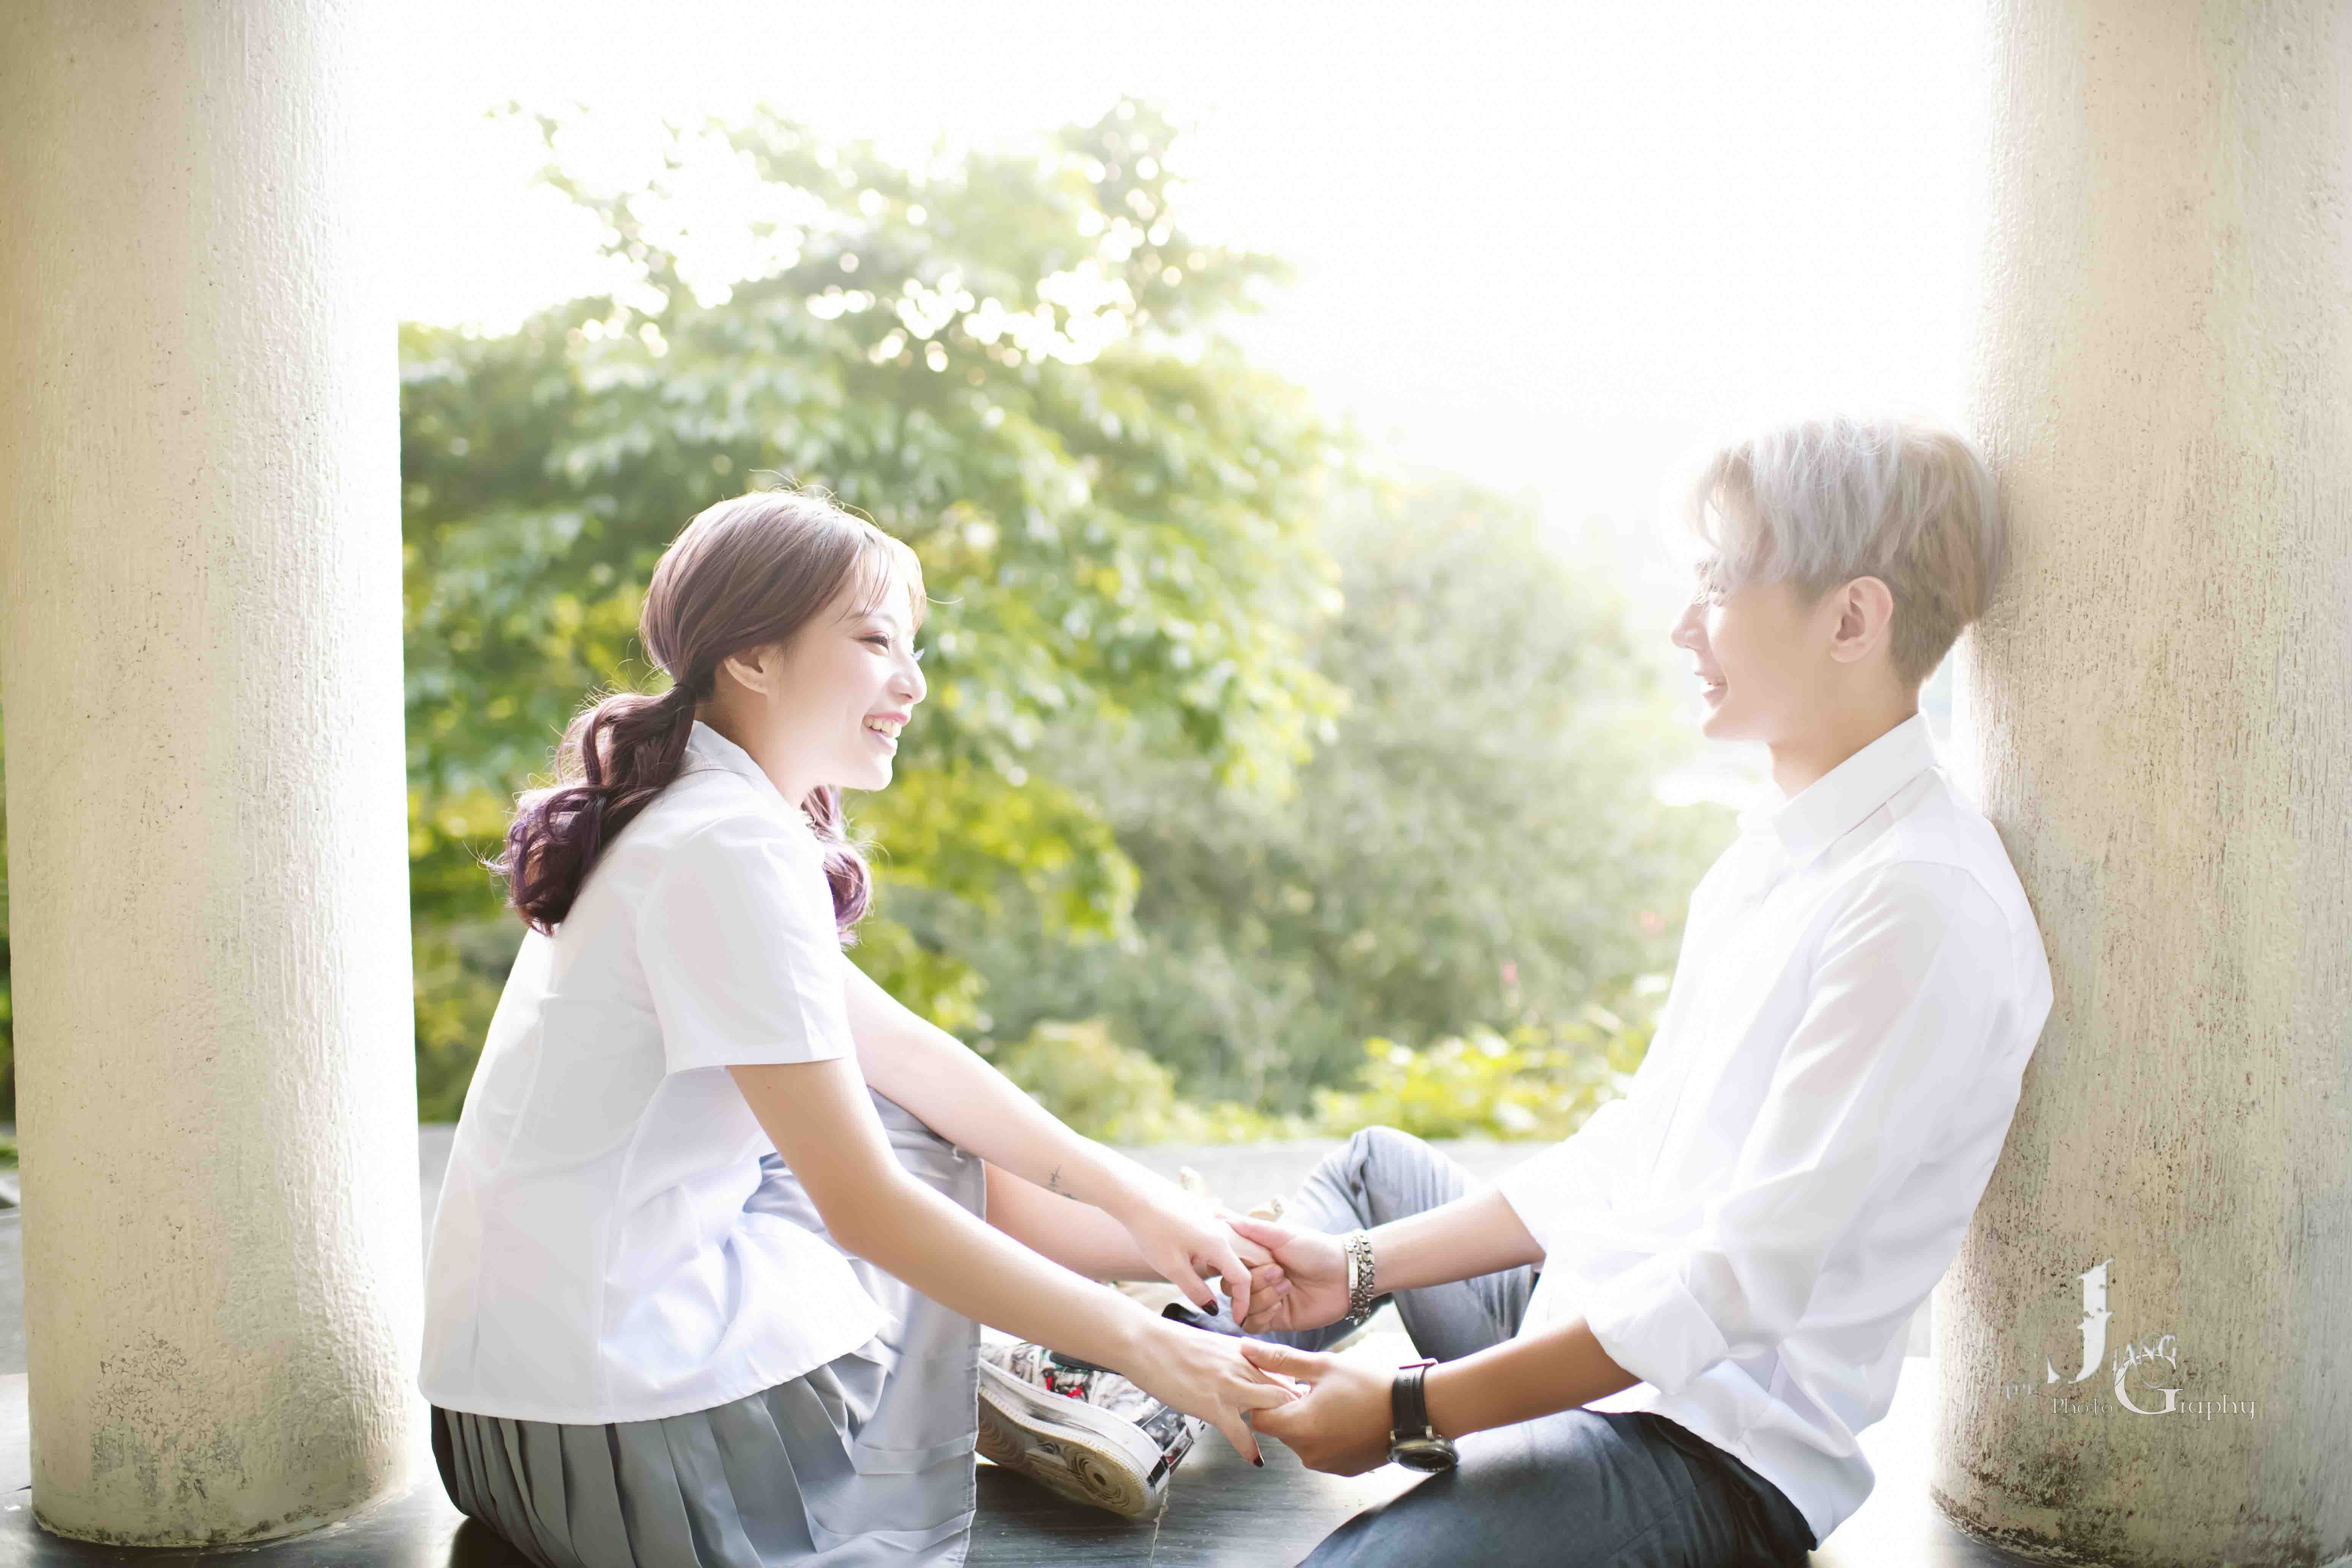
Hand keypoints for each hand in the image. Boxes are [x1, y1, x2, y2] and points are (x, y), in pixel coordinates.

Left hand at [1114, 1179, 1277, 1324]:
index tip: (1236, 1319)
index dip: (1243, 1303)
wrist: (1135, 1195)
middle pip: (1248, 1261)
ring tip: (1221, 1287)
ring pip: (1236, 1248)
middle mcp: (1223, 1229)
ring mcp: (1215, 1217)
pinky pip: (1224, 1236)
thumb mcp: (1172, 1268)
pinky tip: (1205, 1261)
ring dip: (1233, 1269)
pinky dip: (1223, 1254)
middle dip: (1244, 1286)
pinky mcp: (1205, 1211)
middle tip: (1233, 1305)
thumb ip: (1196, 1290)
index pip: (1243, 1279)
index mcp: (1219, 1245)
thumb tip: (1214, 1308)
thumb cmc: (1152, 1231)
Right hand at [1122, 1318, 1300, 1464]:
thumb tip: (1242, 1367)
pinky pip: (1240, 1432)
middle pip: (1283, 1389)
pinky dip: (1250, 1449)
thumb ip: (1231, 1356)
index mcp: (1242, 1350)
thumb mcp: (1211, 1344)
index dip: (1292, 1386)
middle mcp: (1242, 1366)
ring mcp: (1229, 1386)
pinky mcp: (1213, 1405)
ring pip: (1271, 1406)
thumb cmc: (1171, 1343)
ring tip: (1284, 1440)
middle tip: (1302, 1425)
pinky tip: (1255, 1460)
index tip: (1300, 1400)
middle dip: (1295, 1408)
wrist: (1145, 1342)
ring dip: (1279, 1424)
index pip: (1280, 1368)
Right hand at [1227, 1216, 1350, 1333]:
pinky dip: (1263, 1314)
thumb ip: (1251, 1228)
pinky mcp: (1275, 1320)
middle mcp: (1257, 1279)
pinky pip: (1253, 1324)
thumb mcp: (1283, 1234)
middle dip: (1254, 1281)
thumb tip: (1219, 1216)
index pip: (1228, 1265)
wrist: (1345, 1276)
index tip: (1260, 1257)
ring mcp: (1265, 1300)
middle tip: (1280, 1271)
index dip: (1237, 1264)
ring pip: (1242, 1306)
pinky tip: (1281, 1305)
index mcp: (1255, 1258)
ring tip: (1287, 1286)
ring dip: (1263, 1297)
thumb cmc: (1316, 1250)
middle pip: (1231, 1288)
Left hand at [1238, 1342, 1395, 1474]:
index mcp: (1299, 1427)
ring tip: (1333, 1402)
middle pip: (1280, 1430)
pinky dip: (1326, 1436)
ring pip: (1301, 1441)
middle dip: (1289, 1409)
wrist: (1413, 1410)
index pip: (1258, 1418)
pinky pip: (1321, 1452)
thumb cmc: (1369, 1384)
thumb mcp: (1322, 1366)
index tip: (1284, 1385)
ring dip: (1307, 1423)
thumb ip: (1280, 1360)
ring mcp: (1327, 1465)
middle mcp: (1309, 1454)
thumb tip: (1245, 1348)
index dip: (1266, 1400)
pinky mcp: (1343, 1470)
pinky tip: (1344, 1418)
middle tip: (1313, 1389)